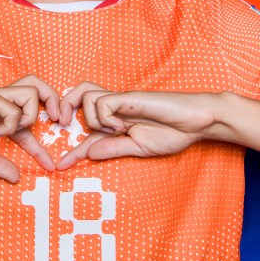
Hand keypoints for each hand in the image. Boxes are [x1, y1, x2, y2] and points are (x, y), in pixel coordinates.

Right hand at [0, 75, 58, 181]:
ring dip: (30, 115)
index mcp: (1, 111)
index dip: (44, 145)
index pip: (32, 119)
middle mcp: (2, 99)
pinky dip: (11, 122)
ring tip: (15, 131)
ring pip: (31, 92)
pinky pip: (10, 106)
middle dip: (55, 102)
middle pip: (39, 86)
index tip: (50, 165)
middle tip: (57, 123)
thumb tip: (15, 178)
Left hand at [56, 82, 220, 169]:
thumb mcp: (138, 148)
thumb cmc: (173, 133)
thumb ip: (114, 149)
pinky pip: (103, 102)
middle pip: (79, 94)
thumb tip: (90, 155)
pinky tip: (121, 126)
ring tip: (111, 130)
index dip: (73, 149)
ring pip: (87, 97)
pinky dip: (106, 117)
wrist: (197, 122)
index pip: (87, 130)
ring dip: (92, 118)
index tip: (61, 166)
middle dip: (65, 109)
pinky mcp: (130, 96)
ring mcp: (122, 100)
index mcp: (117, 118)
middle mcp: (116, 106)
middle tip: (64, 126)